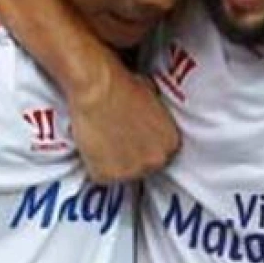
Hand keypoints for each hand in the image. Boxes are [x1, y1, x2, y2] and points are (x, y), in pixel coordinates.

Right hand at [70, 57, 179, 182]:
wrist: (98, 88)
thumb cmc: (124, 86)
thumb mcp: (153, 99)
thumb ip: (156, 120)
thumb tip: (149, 121)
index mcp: (171, 144)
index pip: (160, 155)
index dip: (143, 147)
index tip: (132, 140)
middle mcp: (156, 161)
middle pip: (143, 168)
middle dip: (130, 157)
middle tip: (115, 140)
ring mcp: (132, 172)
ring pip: (121, 174)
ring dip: (112, 162)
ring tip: (102, 140)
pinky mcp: (106, 176)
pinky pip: (100, 175)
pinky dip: (93, 164)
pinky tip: (92, 145)